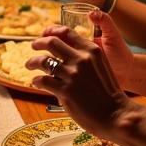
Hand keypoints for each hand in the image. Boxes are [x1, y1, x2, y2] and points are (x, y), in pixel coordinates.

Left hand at [25, 11, 129, 131]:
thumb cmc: (109, 93)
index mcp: (92, 50)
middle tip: (33, 45)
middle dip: (39, 42)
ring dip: (32, 61)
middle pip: (51, 42)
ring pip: (43, 61)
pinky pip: (42, 80)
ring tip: (29, 64)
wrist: (116, 115)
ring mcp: (72, 75)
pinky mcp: (65, 91)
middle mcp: (81, 59)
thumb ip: (85, 57)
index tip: (44, 34)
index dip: (52, 31)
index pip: (67, 32)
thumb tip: (64, 52)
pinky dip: (36, 80)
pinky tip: (36, 82)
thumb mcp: (101, 66)